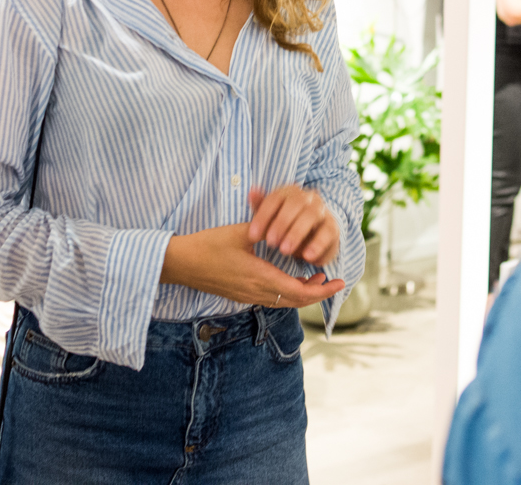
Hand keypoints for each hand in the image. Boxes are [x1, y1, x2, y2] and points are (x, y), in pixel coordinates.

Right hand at [160, 223, 343, 307]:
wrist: (181, 263)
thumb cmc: (208, 245)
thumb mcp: (240, 232)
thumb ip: (266, 228)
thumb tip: (287, 218)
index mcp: (259, 277)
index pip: (299, 292)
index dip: (323, 290)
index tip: (339, 281)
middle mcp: (256, 292)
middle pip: (295, 301)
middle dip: (318, 293)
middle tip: (334, 282)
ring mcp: (247, 296)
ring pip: (284, 302)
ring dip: (302, 293)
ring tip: (317, 279)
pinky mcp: (240, 295)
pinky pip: (271, 299)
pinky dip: (287, 293)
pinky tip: (290, 280)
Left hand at [247, 185, 339, 266]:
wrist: (314, 234)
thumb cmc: (287, 224)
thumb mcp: (271, 217)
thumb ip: (260, 206)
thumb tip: (252, 192)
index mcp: (289, 193)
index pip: (274, 199)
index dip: (263, 216)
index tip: (253, 236)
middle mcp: (307, 198)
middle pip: (294, 204)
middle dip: (281, 224)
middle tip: (270, 243)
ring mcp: (321, 211)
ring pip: (311, 216)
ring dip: (296, 233)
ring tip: (284, 251)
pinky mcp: (332, 227)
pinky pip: (327, 233)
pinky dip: (317, 245)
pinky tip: (307, 256)